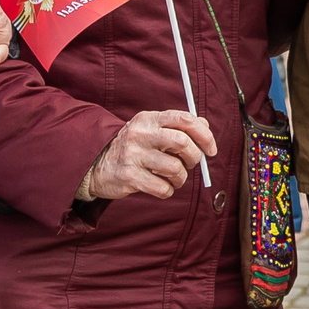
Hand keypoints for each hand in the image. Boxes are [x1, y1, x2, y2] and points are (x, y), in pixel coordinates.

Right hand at [83, 110, 218, 200]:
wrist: (97, 165)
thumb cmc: (134, 147)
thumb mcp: (151, 129)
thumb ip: (178, 126)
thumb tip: (206, 127)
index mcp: (149, 118)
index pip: (185, 119)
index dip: (205, 135)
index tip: (211, 149)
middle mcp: (140, 134)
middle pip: (183, 143)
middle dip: (195, 157)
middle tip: (193, 164)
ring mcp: (133, 155)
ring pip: (176, 168)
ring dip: (181, 178)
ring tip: (174, 178)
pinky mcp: (129, 177)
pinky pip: (163, 188)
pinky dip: (168, 190)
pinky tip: (161, 186)